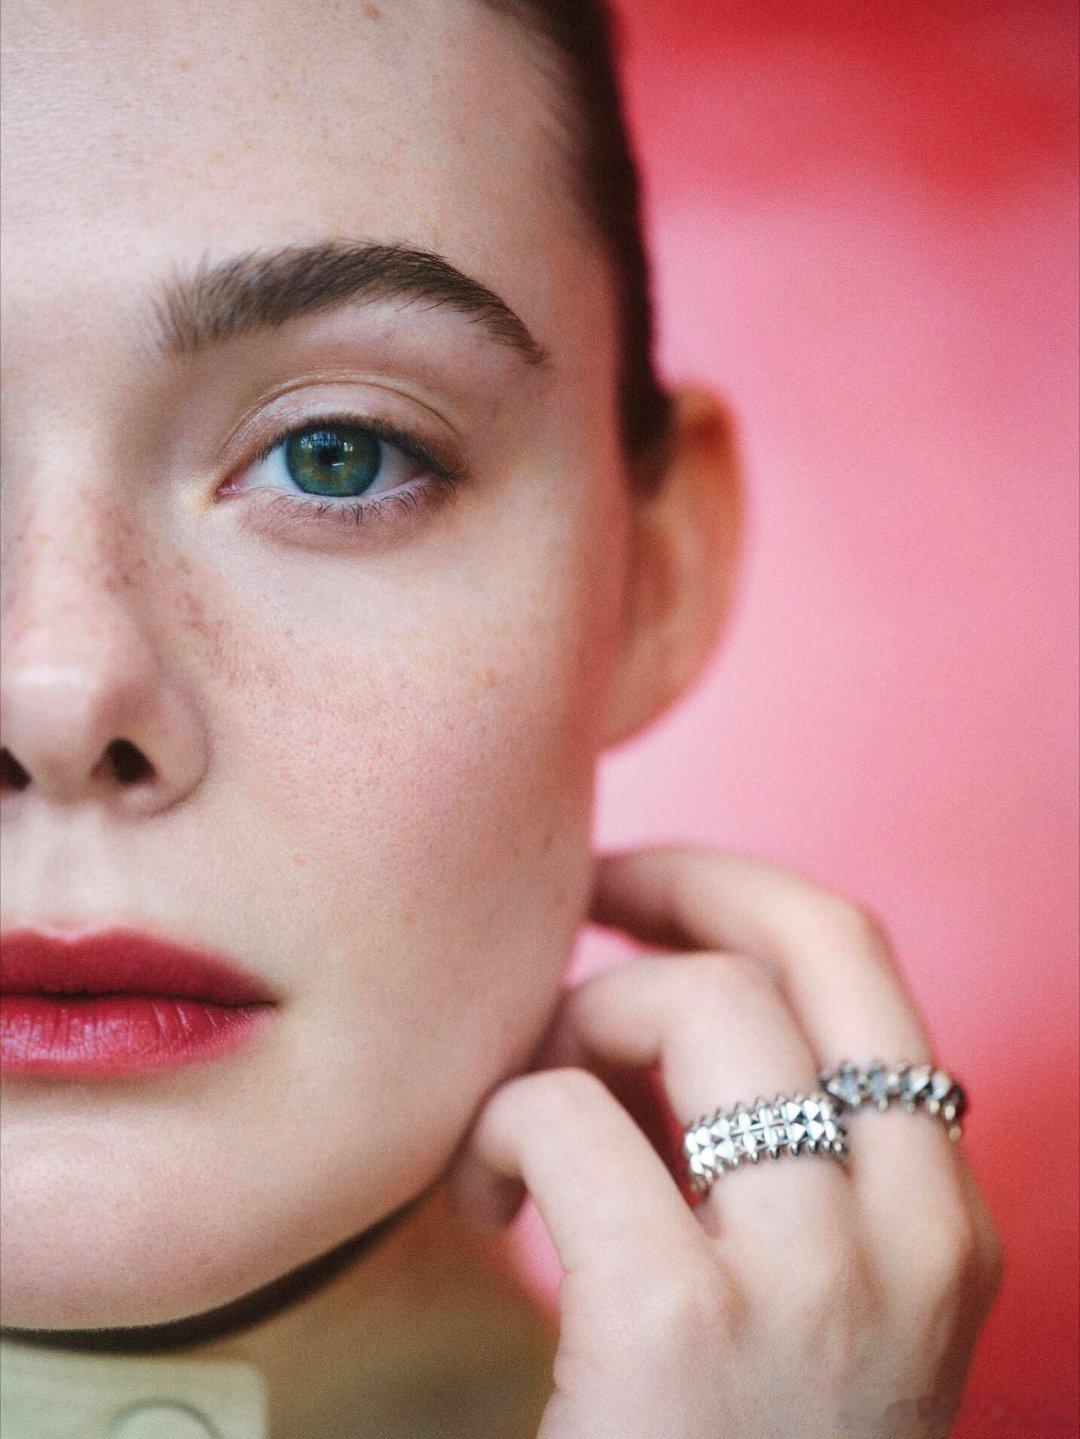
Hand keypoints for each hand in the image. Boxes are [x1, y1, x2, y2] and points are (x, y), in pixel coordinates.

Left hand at [448, 848, 1002, 1438]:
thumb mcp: (801, 1290)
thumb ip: (764, 1151)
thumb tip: (650, 989)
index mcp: (937, 1215)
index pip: (858, 958)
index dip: (733, 885)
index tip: (637, 886)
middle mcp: (911, 1231)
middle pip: (799, 945)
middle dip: (667, 889)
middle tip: (571, 920)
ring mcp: (812, 1280)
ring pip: (697, 1005)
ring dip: (576, 1021)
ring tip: (527, 1112)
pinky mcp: (681, 1330)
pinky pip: (569, 1117)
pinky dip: (502, 1124)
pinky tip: (480, 1199)